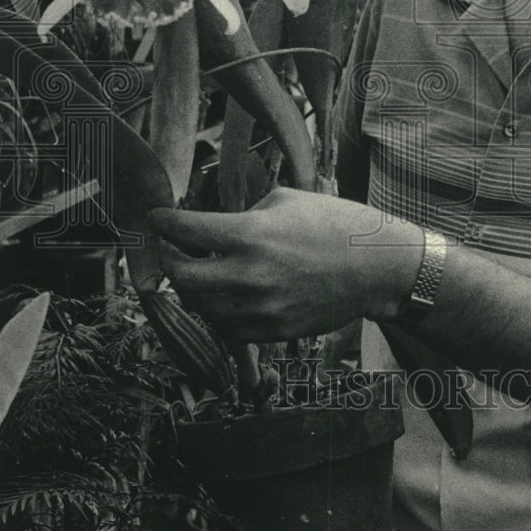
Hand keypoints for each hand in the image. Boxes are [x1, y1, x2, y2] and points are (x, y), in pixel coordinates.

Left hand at [147, 187, 422, 341]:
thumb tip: (214, 226)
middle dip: (171, 261)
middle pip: (182, 277)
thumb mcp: (286, 200)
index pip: (185, 231)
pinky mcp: (273, 331)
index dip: (162, 224)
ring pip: (203, 307)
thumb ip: (244, 213)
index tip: (154, 220)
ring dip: (196, 289)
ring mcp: (260, 308)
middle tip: (174, 251)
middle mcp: (249, 275)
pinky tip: (230, 295)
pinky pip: (229, 327)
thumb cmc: (336, 224)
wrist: (377, 267)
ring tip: (205, 273)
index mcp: (250, 235)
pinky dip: (221, 311)